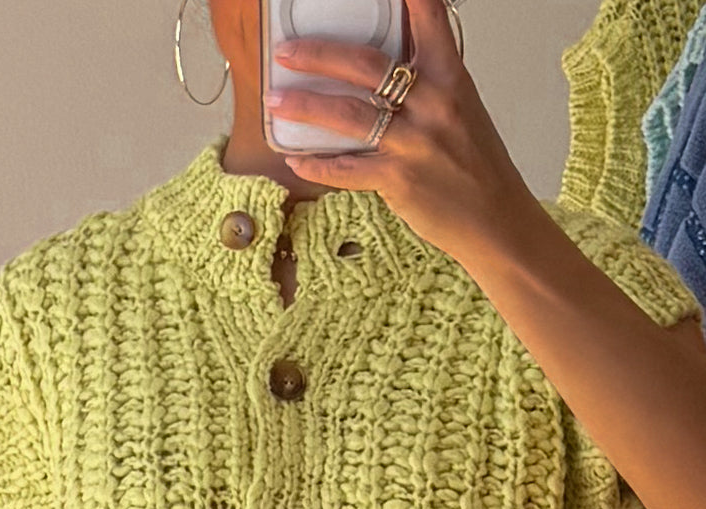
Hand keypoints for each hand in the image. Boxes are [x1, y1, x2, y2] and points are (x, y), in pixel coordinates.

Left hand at [270, 0, 534, 262]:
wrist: (496, 222)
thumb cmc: (477, 170)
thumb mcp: (462, 112)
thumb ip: (428, 85)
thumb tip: (386, 71)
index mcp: (451, 78)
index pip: (428, 19)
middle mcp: (434, 104)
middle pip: (366, 65)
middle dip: (318, 54)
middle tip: (287, 53)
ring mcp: (415, 143)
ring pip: (347, 114)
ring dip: (305, 106)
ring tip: (276, 102)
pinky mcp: (400, 180)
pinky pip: (346, 169)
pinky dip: (317, 166)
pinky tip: (296, 162)